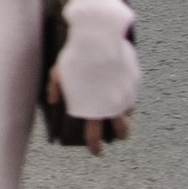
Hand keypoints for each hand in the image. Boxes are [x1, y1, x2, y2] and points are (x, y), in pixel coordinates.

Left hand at [51, 4, 138, 147]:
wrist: (98, 37)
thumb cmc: (75, 56)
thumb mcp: (58, 73)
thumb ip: (55, 89)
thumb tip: (53, 101)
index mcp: (93, 107)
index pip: (94, 137)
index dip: (95, 147)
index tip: (96, 151)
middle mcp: (112, 104)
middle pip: (122, 132)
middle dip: (118, 137)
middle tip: (114, 137)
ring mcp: (125, 93)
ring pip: (130, 115)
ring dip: (124, 119)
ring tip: (117, 116)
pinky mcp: (134, 81)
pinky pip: (132, 97)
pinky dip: (126, 100)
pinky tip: (119, 96)